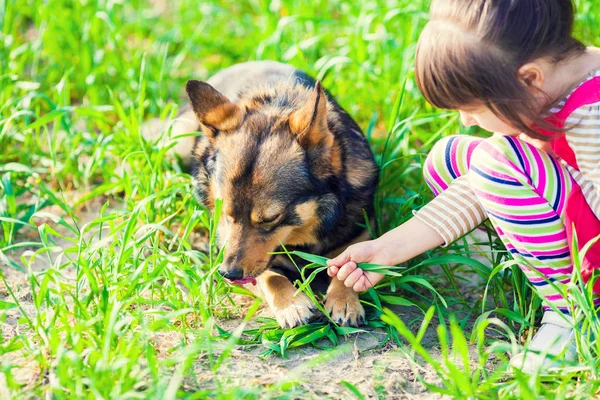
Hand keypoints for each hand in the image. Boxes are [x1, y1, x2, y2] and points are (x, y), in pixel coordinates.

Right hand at [325, 217, 444, 291]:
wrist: (381, 253)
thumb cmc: (366, 249)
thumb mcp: (350, 252)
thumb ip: (339, 259)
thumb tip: (327, 264)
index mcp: (345, 264)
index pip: (333, 272)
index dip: (331, 272)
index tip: (333, 269)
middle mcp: (350, 273)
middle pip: (339, 278)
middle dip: (345, 271)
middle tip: (354, 263)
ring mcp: (357, 279)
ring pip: (347, 283)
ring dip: (353, 275)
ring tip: (361, 269)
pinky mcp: (365, 285)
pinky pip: (356, 288)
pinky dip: (358, 282)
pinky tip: (363, 276)